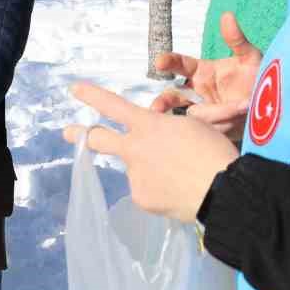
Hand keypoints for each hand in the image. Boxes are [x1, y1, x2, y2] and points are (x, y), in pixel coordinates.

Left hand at [63, 82, 239, 222]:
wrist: (222, 189)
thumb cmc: (213, 151)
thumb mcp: (193, 126)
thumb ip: (167, 129)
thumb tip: (157, 141)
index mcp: (148, 125)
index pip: (114, 106)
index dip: (93, 97)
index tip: (74, 90)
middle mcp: (134, 149)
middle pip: (98, 139)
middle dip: (80, 134)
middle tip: (68, 132)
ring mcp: (134, 176)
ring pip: (135, 169)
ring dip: (148, 170)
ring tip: (177, 178)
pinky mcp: (141, 198)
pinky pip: (146, 191)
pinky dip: (158, 191)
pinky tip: (177, 193)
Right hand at [153, 12, 260, 140]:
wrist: (273, 108)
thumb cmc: (259, 79)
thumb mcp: (251, 58)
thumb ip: (237, 40)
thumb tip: (227, 15)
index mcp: (202, 72)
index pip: (179, 65)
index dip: (168, 62)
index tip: (159, 62)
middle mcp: (197, 92)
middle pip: (172, 96)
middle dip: (163, 102)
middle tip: (157, 108)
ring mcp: (203, 111)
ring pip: (194, 115)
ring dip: (215, 113)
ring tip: (240, 108)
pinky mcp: (211, 129)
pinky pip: (208, 128)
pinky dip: (222, 124)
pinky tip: (236, 120)